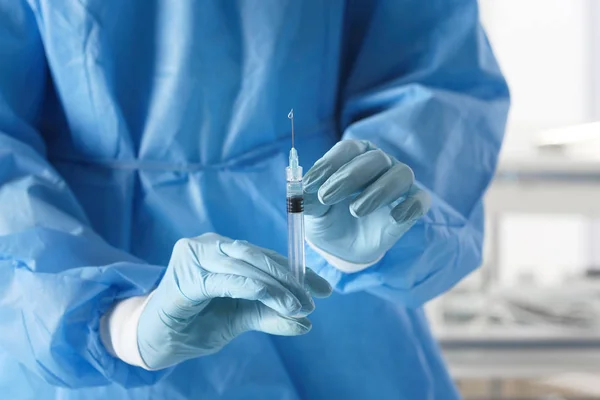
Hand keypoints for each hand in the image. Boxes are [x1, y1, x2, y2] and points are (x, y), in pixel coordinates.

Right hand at [137, 233, 331, 369]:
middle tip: (315, 298)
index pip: (266, 256)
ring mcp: (194, 255)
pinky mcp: (184, 276)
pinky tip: (276, 299)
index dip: (297, 271)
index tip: (324, 289)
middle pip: (258, 256)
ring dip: (276, 286)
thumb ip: (269, 315)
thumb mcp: (241, 318)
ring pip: (245, 265)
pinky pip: (226, 280)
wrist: (156, 341)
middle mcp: (209, 244)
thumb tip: (306, 322)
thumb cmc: (196, 323)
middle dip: (291, 277)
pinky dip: (254, 288)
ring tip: (299, 305)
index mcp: (223, 249)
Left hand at [303, 140, 430, 264]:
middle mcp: (379, 163)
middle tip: (327, 197)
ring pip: (400, 174)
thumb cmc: (327, 217)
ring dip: (379, 191)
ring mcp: (398, 183)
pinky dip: (411, 205)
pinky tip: (394, 218)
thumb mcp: (311, 210)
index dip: (330, 164)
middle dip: (349, 177)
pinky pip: (421, 199)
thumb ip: (306, 198)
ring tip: (356, 211)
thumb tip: (298, 191)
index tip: (310, 184)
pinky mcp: (412, 205)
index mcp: (353, 157)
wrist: (342, 247)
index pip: (347, 150)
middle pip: (374, 159)